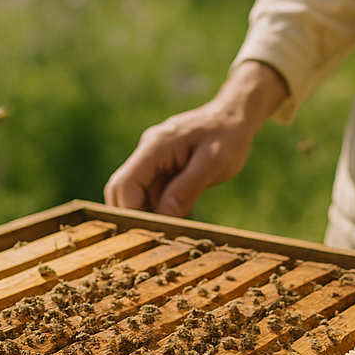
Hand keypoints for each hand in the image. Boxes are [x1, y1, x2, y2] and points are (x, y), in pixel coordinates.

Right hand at [104, 61, 288, 216]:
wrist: (233, 117)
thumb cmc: (228, 137)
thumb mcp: (214, 163)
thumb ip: (187, 188)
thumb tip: (165, 215)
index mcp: (155, 147)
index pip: (125, 183)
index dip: (131, 211)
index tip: (148, 232)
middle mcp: (147, 153)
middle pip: (121, 190)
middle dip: (132, 215)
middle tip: (155, 237)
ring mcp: (152, 161)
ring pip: (134, 194)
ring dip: (146, 214)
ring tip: (168, 232)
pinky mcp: (160, 169)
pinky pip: (150, 193)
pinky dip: (157, 209)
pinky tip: (174, 221)